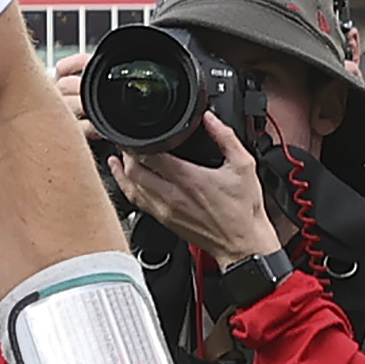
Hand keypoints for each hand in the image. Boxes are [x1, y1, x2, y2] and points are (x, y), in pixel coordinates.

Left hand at [109, 118, 281, 264]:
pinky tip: (125, 179)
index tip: (137, 132)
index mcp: (189, 179)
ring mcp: (164, 210)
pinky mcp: (163, 220)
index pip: (150, 156)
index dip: (137, 142)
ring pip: (130, 187)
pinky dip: (127, 187)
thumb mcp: (243, 166)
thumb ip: (225, 138)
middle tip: (128, 142)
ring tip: (121, 156)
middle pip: (134, 170)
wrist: (242, 244)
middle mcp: (172, 196)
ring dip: (122, 170)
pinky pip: (136, 201)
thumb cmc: (243, 210)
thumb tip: (210, 118)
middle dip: (127, 154)